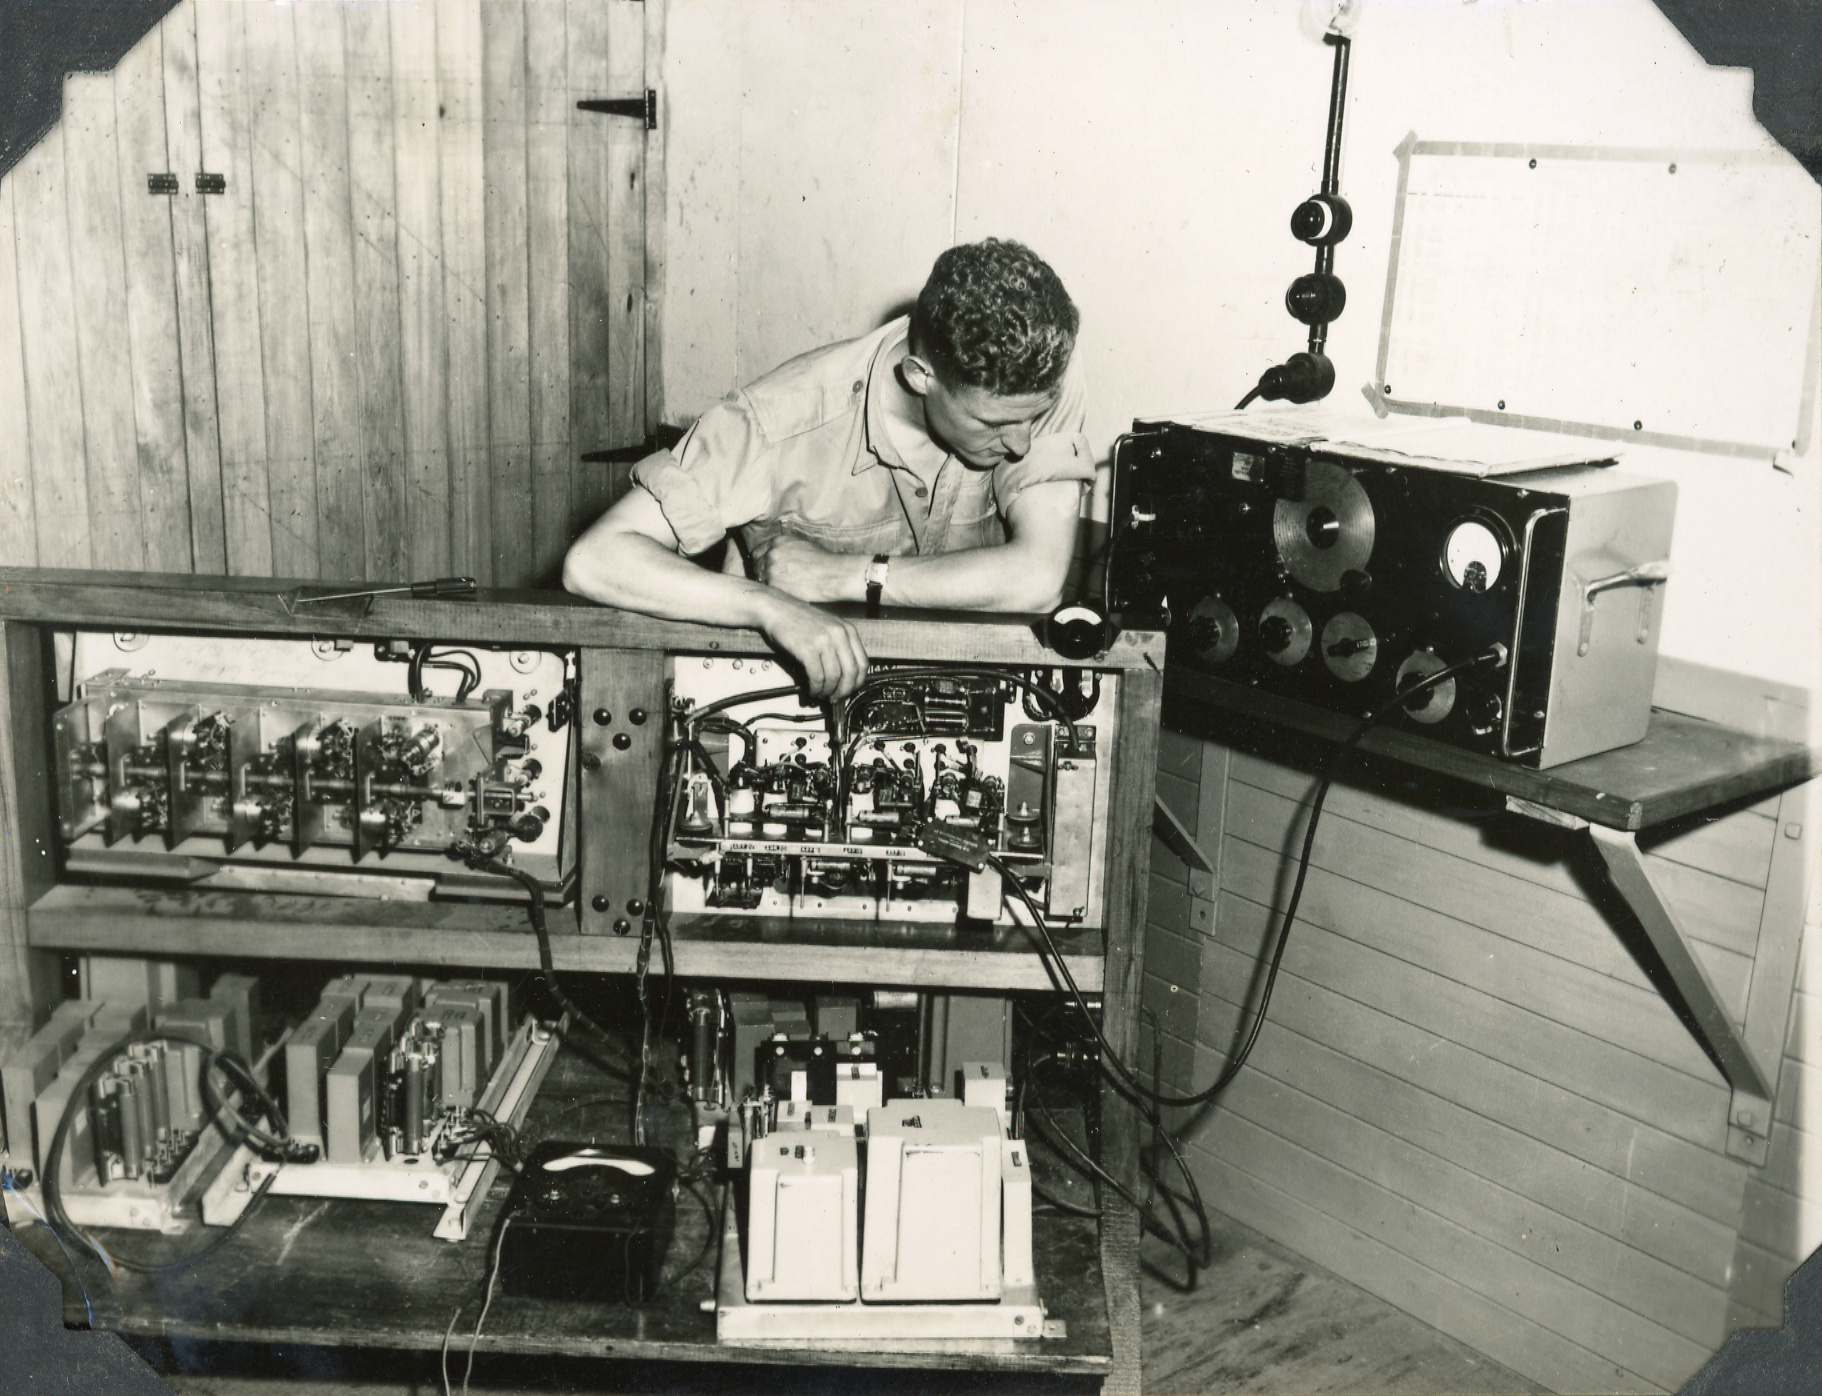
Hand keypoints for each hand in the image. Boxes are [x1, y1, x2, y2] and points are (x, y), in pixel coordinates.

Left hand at [751, 533, 864, 603]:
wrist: (833, 574)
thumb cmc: (823, 561)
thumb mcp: (801, 545)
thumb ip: (784, 548)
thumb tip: (777, 555)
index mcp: (777, 541)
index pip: (757, 552)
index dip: (761, 561)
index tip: (765, 569)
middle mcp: (771, 553)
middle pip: (756, 565)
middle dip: (762, 573)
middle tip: (772, 582)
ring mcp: (770, 569)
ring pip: (760, 579)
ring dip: (767, 584)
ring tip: (778, 590)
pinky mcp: (774, 585)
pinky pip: (767, 590)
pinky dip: (772, 593)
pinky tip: (781, 595)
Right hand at [754, 593, 868, 698]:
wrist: (777, 609)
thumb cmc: (799, 620)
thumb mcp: (828, 627)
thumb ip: (840, 646)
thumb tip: (845, 676)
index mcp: (848, 630)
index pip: (863, 663)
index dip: (857, 682)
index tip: (849, 690)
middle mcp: (839, 634)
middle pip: (851, 673)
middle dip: (844, 691)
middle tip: (836, 698)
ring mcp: (824, 641)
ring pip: (834, 677)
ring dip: (827, 691)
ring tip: (821, 694)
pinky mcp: (808, 649)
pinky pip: (817, 676)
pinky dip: (815, 688)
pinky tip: (812, 690)